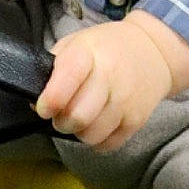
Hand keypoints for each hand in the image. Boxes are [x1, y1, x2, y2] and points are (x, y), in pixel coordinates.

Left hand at [36, 11, 188, 152]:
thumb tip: (34, 102)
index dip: (50, 100)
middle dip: (61, 121)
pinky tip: (98, 124)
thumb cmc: (107, 48)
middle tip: (62, 115)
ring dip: (79, 133)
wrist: (153, 52)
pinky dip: (97, 140)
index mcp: (89, 53)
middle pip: (78, 116)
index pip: (67, 78)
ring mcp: (126, 101)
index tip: (44, 107)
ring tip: (81, 118)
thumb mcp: (77, 44)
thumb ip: (53, 68)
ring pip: (91, 135)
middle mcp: (110, 77)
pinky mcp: (137, 120)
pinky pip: (108, 144)